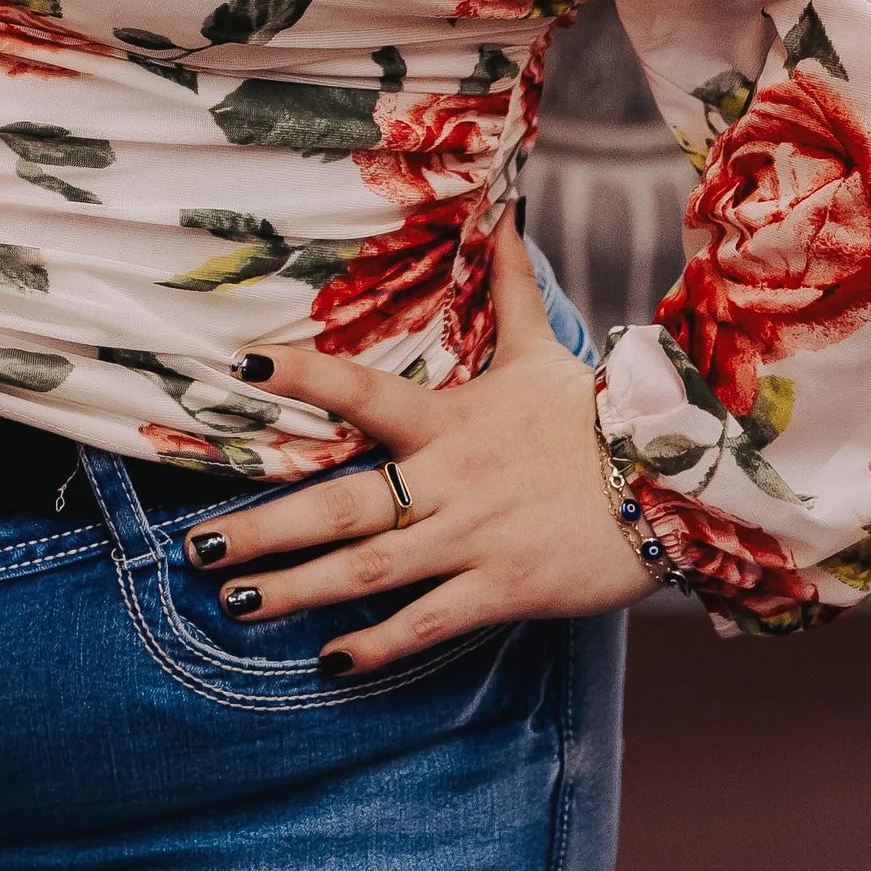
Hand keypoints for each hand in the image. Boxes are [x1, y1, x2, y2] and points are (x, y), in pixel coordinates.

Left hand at [184, 222, 660, 674]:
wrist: (674, 482)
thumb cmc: (594, 417)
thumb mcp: (543, 350)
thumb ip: (511, 288)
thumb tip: (503, 207)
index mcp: (447, 419)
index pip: (361, 389)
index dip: (302, 373)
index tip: (238, 363)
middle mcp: (449, 479)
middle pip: (341, 503)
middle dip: (265, 529)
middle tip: (196, 549)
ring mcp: (473, 537)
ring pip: (370, 568)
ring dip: (297, 590)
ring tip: (233, 604)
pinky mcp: (503, 588)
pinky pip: (428, 621)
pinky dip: (377, 644)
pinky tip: (328, 663)